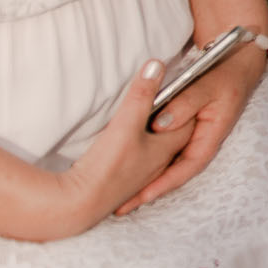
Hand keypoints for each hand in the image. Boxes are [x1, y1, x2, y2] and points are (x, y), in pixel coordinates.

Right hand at [27, 57, 194, 239]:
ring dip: (153, 135)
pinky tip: (125, 145)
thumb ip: (142, 94)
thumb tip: (157, 64)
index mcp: (166, 149)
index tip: (181, 85)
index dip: (186, 103)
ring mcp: (141, 176)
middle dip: (172, 118)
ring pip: (155, 150)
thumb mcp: (126, 123)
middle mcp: (158, 164)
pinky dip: (138, 150)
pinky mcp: (123, 183)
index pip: (188, 122)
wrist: (79, 204)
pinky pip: (138, 161)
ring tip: (143, 118)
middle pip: (173, 136)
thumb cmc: (108, 164)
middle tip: (163, 98)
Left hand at [116, 40, 267, 214]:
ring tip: (121, 196)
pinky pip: (164, 149)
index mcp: (211, 135)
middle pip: (174, 171)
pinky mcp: (183, 128)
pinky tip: (130, 167)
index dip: (165, 184)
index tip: (142, 197)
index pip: (187, 167)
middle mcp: (200, 141)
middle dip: (149, 190)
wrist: (236, 61)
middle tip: (121, 207)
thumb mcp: (207, 86)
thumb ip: (185, 103)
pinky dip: (149, 159)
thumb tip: (159, 124)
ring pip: (168, 162)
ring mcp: (191, 136)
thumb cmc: (225, 73)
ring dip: (147, 178)